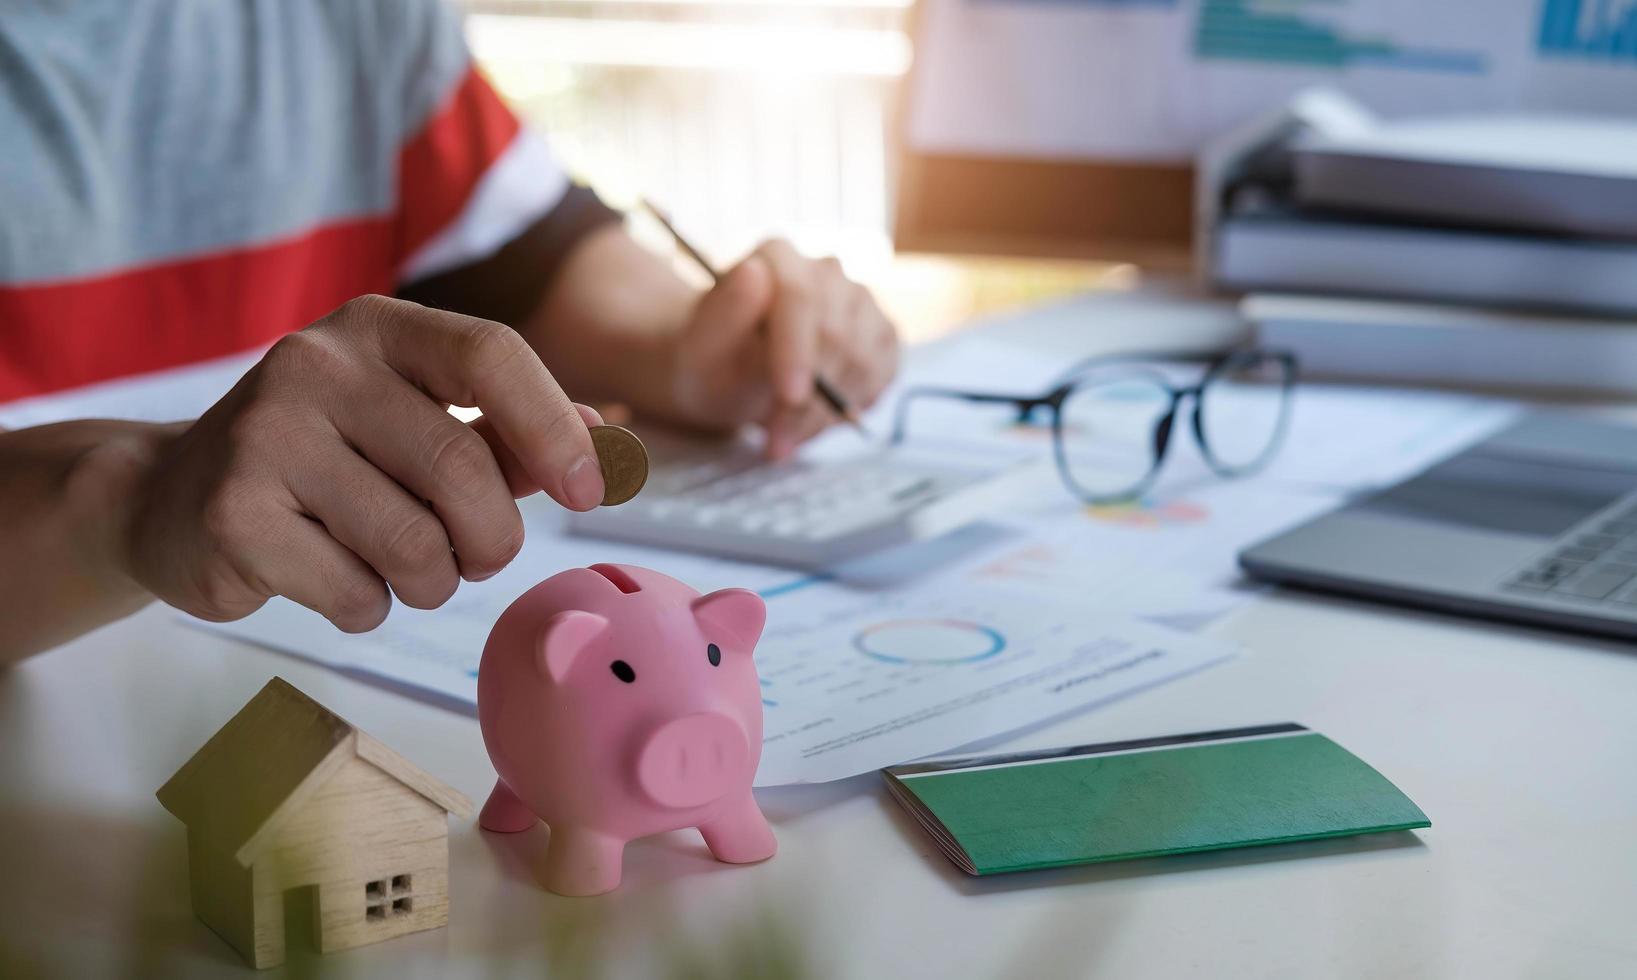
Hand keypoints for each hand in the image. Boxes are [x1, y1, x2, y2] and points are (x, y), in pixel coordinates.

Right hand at [123, 295, 604, 631]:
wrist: (169, 496)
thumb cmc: (324, 460)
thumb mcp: (411, 422)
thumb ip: (505, 430)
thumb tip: (605, 438)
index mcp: (376, 328)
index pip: (492, 355)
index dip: (554, 428)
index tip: (588, 492)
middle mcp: (315, 366)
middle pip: (463, 468)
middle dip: (493, 538)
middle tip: (478, 556)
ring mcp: (265, 438)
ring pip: (416, 545)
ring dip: (432, 581)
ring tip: (399, 566)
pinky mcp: (233, 516)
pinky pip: (356, 592)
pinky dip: (368, 606)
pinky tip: (332, 576)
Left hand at [669, 240, 898, 457]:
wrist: (730, 374)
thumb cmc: (712, 359)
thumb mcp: (701, 347)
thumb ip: (724, 313)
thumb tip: (754, 273)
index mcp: (777, 256)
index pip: (799, 297)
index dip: (799, 350)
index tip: (790, 397)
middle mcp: (826, 271)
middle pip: (837, 336)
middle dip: (808, 401)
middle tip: (777, 442)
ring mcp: (860, 302)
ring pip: (862, 362)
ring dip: (825, 415)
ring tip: (786, 435)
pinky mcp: (881, 335)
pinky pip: (881, 377)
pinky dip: (850, 410)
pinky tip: (815, 420)